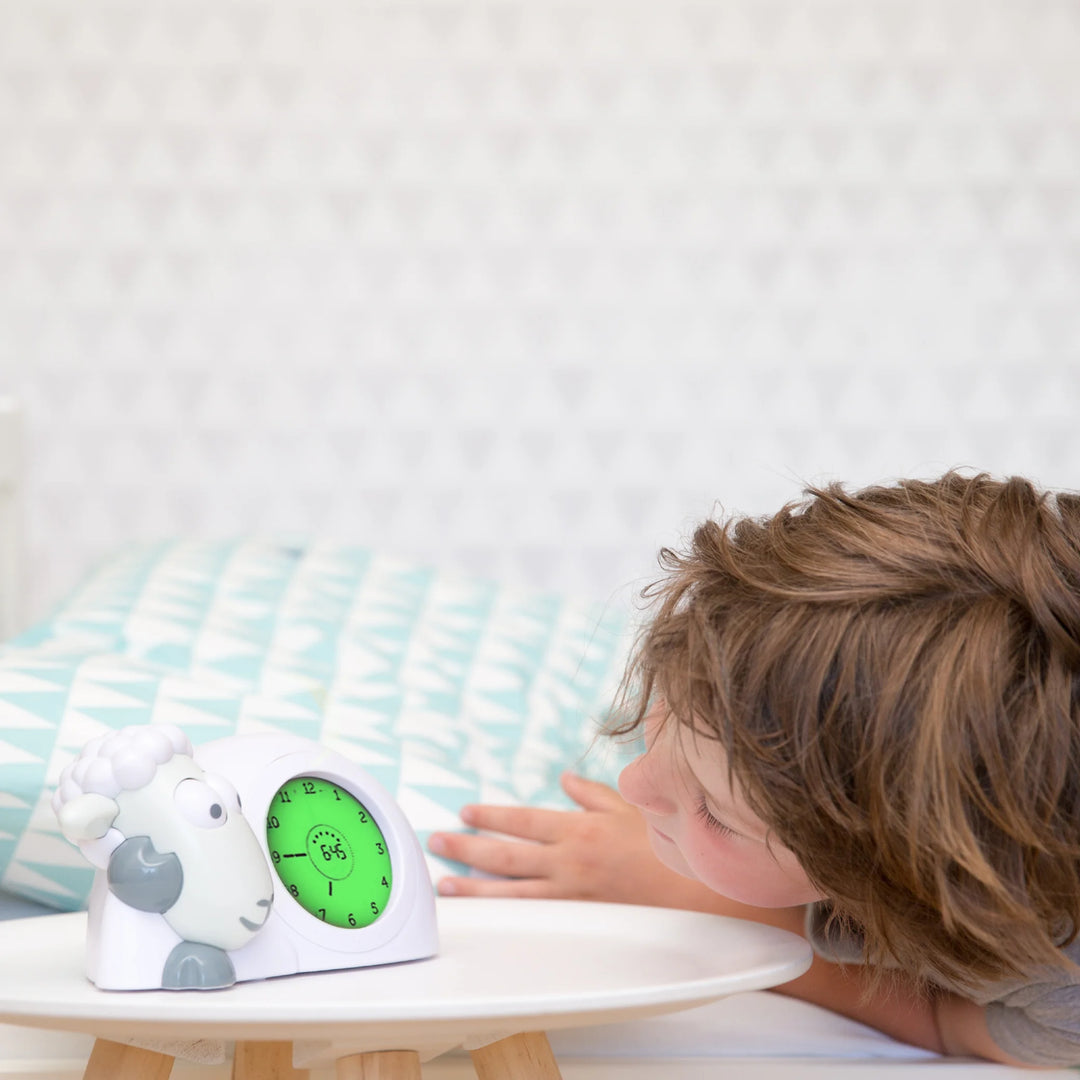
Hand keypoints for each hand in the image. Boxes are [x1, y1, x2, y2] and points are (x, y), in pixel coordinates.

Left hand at [427, 771, 726, 909]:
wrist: (691, 893)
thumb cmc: (662, 848)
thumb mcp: (629, 809)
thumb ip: (592, 794)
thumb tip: (566, 780)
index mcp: (579, 829)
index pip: (523, 820)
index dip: (491, 815)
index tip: (467, 811)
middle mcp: (568, 861)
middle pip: (506, 854)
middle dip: (468, 847)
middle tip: (438, 840)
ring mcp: (570, 894)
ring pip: (511, 891)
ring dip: (474, 886)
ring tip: (445, 883)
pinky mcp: (577, 918)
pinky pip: (533, 915)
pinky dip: (505, 914)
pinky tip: (485, 915)